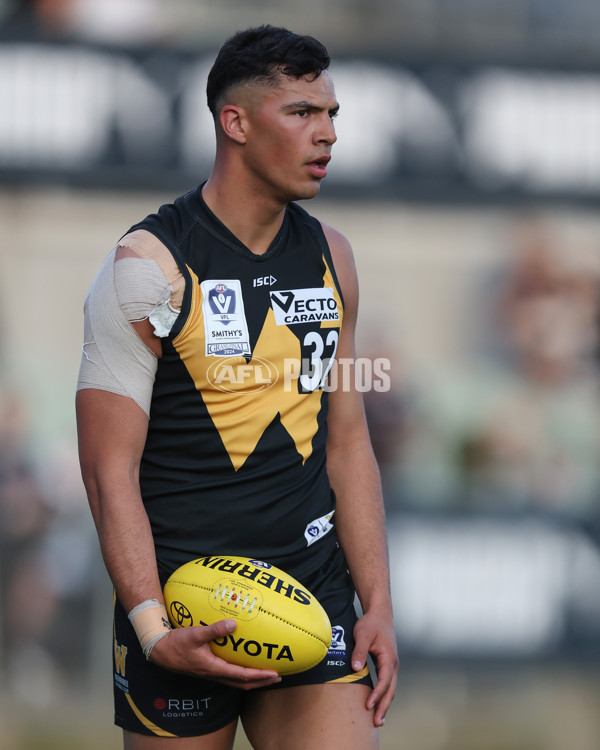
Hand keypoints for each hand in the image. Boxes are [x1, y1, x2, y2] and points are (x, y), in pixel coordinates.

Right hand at [150, 619, 281, 689]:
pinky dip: (241, 672)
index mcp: (213, 668)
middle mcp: (214, 674)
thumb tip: (233, 623)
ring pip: (236, 681)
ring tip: (266, 673)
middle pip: (243, 683)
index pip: (242, 676)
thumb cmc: (176, 643)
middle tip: (277, 677)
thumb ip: (214, 630)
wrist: (159, 650)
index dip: (259, 676)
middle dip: (261, 681)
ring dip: (253, 679)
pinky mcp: (207, 667)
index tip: (274, 673)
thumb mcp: (195, 634)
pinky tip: (244, 662)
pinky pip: (229, 674)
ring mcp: (211, 672)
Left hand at [351, 610, 397, 726]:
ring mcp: (391, 665)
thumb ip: (359, 651)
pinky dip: (384, 696)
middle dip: (384, 706)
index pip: (384, 681)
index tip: (368, 705)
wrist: (380, 615)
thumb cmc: (371, 624)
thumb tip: (355, 668)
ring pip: (390, 689)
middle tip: (376, 722)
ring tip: (378, 720)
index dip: (377, 694)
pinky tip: (377, 704)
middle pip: (391, 690)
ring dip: (385, 704)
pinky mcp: (387, 665)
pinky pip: (387, 684)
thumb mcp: (362, 634)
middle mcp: (393, 664)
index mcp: (389, 658)